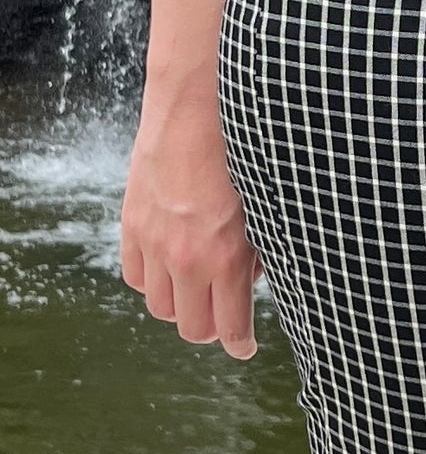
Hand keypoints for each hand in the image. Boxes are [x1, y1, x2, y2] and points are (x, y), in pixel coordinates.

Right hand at [121, 92, 264, 360]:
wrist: (198, 106)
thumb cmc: (242, 154)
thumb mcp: (265, 212)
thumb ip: (258, 256)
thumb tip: (253, 285)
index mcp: (226, 259)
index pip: (229, 329)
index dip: (239, 345)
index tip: (244, 346)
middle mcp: (186, 258)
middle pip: (191, 328)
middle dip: (210, 327)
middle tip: (222, 313)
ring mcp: (155, 243)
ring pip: (160, 308)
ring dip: (180, 304)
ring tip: (197, 285)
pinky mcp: (132, 223)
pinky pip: (136, 276)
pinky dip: (152, 279)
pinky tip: (169, 263)